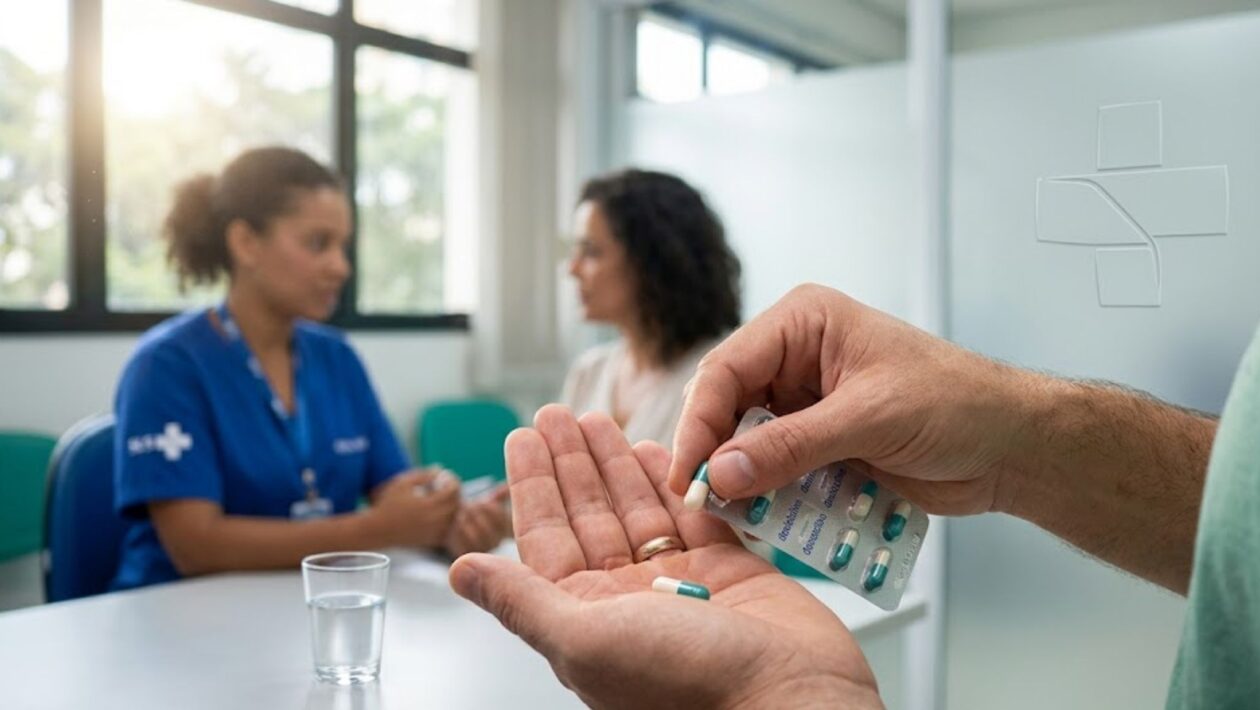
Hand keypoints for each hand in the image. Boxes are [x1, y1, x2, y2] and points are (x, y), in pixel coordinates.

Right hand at [369, 468, 460, 548]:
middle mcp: (434, 520)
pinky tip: (438, 511)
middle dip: (454, 492)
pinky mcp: (432, 540)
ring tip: (441, 497)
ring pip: (455, 516)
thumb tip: (440, 470)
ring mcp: (434, 532)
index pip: (453, 490)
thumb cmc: (388, 503)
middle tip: (445, 485)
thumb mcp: (403, 483)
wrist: (377, 530)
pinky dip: (448, 519)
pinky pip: (449, 528)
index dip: (452, 480)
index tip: (445, 475)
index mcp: (428, 505)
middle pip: (458, 503)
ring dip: (453, 505)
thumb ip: (423, 474)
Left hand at [449, 406, 879, 709]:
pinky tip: (656, 449)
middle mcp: (629, 600)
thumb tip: (460, 573)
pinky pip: (693, 514)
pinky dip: (674, 481)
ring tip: (598, 419)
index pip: (547, 539)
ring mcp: (680, 583)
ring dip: (616, 464)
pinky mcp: (729, 570)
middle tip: (557, 414)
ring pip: (639, 510)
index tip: (522, 437)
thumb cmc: (689, 684)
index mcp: (587, 619)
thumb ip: (523, 600)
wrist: (789, 702)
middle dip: (571, 462)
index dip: (533, 485)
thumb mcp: (586, 640)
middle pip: (589, 516)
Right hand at [667, 283, 1035, 516]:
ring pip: (746, 442)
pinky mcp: (818, 443)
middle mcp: (796, 358)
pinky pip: (776, 470)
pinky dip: (771, 495)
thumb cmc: (957, 403)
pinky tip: (768, 518)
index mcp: (804, 324)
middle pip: (728, 405)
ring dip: (743, 479)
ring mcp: (805, 403)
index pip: (727, 367)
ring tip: (733, 516)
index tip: (689, 471)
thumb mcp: (869, 419)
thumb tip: (724, 472)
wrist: (1009, 445)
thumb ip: (793, 445)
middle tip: (703, 499)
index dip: (701, 421)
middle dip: (716, 453)